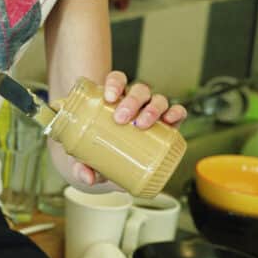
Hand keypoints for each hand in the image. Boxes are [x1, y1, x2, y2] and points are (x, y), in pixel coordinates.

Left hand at [65, 71, 187, 189]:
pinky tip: (171, 121)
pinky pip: (177, 113)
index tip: (109, 97)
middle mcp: (135, 103)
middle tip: (121, 118)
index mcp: (114, 100)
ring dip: (152, 109)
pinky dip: (176, 114)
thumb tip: (87, 177)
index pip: (117, 80)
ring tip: (142, 124)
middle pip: (139, 90)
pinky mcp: (167, 126)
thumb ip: (81, 168)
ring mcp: (152, 113)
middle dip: (132, 100)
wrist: (112, 168)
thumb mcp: (86, 161)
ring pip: (158, 99)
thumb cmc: (97, 154)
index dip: (115, 83)